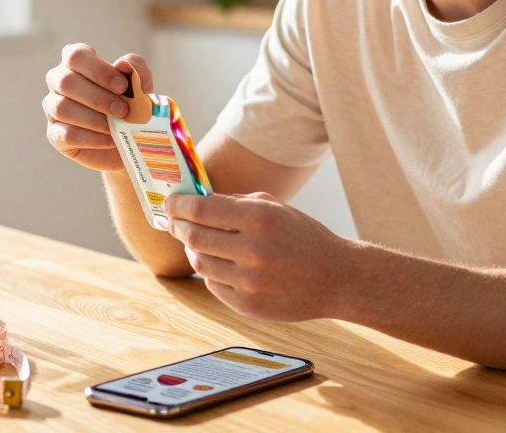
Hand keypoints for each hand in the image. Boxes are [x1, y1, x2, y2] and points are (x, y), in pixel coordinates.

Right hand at [44, 44, 152, 172]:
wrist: (129, 138)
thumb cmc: (129, 102)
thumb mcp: (139, 83)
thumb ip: (135, 68)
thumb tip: (121, 64)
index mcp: (76, 62)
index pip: (76, 56)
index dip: (99, 70)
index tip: (122, 86)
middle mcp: (58, 81)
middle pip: (66, 82)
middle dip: (98, 98)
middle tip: (123, 110)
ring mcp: (52, 107)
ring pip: (62, 108)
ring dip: (94, 119)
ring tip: (116, 126)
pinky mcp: (55, 134)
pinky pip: (66, 134)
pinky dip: (92, 138)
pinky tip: (110, 139)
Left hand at [163, 192, 356, 321]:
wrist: (336, 278)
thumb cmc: (303, 236)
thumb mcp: (275, 208)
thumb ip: (235, 201)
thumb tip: (193, 200)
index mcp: (261, 218)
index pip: (201, 209)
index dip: (178, 205)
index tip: (169, 203)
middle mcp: (254, 250)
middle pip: (193, 236)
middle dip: (178, 226)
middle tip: (175, 222)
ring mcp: (250, 281)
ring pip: (199, 262)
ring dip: (192, 249)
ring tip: (199, 242)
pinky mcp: (248, 305)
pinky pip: (212, 284)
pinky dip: (211, 271)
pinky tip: (221, 263)